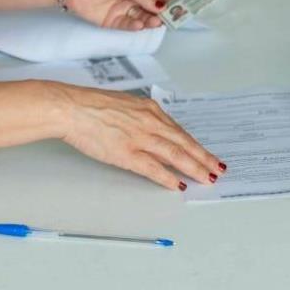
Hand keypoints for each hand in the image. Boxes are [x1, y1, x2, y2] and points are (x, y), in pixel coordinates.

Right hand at [59, 84, 226, 189]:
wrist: (73, 108)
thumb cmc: (92, 106)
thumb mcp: (125, 104)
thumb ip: (141, 116)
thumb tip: (152, 127)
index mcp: (149, 110)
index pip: (179, 131)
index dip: (195, 145)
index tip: (206, 154)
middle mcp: (150, 122)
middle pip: (184, 143)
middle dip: (203, 158)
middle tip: (217, 169)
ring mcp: (140, 138)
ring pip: (175, 155)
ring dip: (194, 168)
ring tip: (206, 179)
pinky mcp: (127, 153)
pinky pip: (153, 168)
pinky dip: (168, 177)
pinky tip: (177, 185)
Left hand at [65, 0, 176, 29]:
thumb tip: (161, 6)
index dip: (174, 0)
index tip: (182, 9)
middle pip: (156, 8)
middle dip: (163, 14)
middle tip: (168, 20)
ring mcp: (126, 8)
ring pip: (144, 18)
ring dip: (150, 21)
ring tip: (153, 22)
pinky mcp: (114, 20)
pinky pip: (129, 26)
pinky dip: (135, 27)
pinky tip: (138, 25)